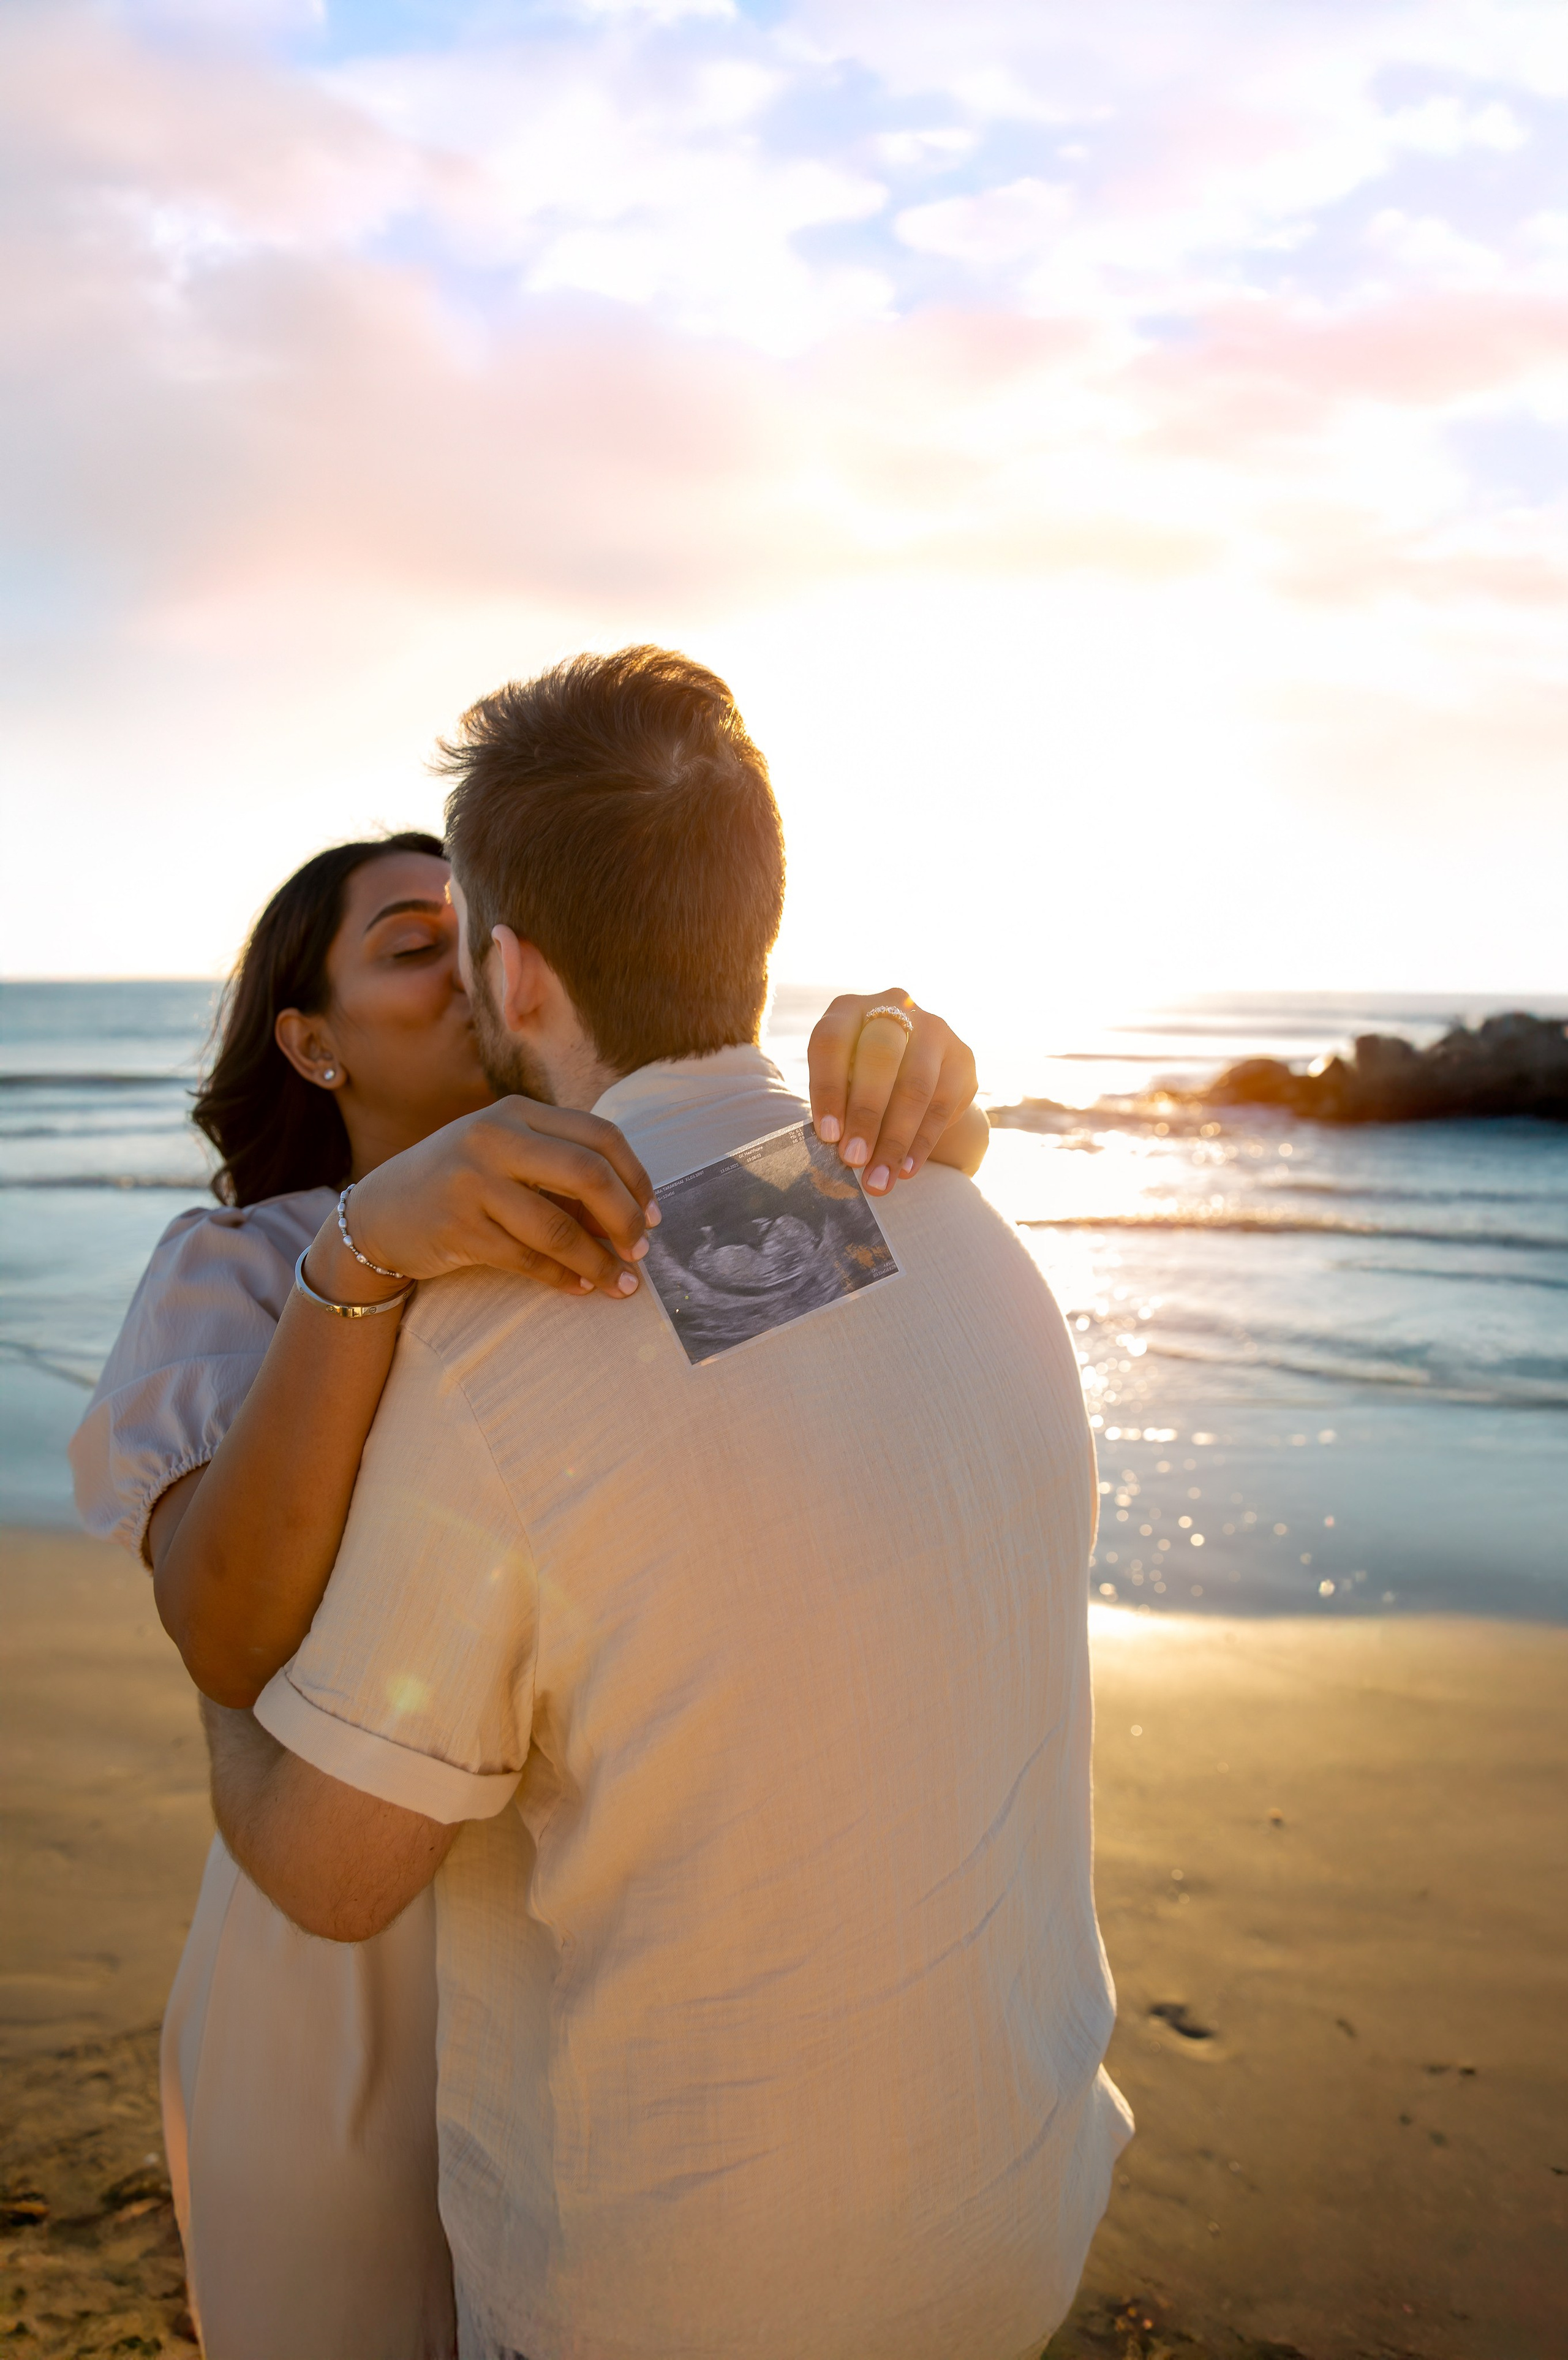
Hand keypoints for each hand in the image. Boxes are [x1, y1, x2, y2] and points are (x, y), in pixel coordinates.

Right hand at [313, 1099, 658, 1302]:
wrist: (378, 1213)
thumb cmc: (459, 1183)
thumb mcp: (505, 1156)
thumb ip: (560, 1171)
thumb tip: (633, 1214)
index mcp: (516, 1111)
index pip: (599, 1136)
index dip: (637, 1177)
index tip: (653, 1213)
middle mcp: (493, 1137)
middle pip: (587, 1174)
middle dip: (625, 1218)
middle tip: (642, 1250)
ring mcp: (471, 1181)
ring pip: (558, 1227)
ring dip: (598, 1261)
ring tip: (621, 1283)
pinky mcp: (457, 1227)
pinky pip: (527, 1258)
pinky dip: (562, 1277)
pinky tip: (580, 1287)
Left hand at [807, 991, 978, 1194]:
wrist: (913, 1067)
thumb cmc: (860, 1078)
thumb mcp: (841, 1079)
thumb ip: (836, 1107)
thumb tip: (834, 1156)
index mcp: (849, 1009)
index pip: (832, 1043)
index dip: (828, 1089)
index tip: (827, 1136)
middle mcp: (895, 1007)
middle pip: (880, 1058)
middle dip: (866, 1115)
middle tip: (854, 1159)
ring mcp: (934, 1030)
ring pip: (916, 1086)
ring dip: (896, 1140)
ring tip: (879, 1179)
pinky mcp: (962, 1057)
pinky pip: (942, 1105)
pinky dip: (922, 1143)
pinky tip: (906, 1170)